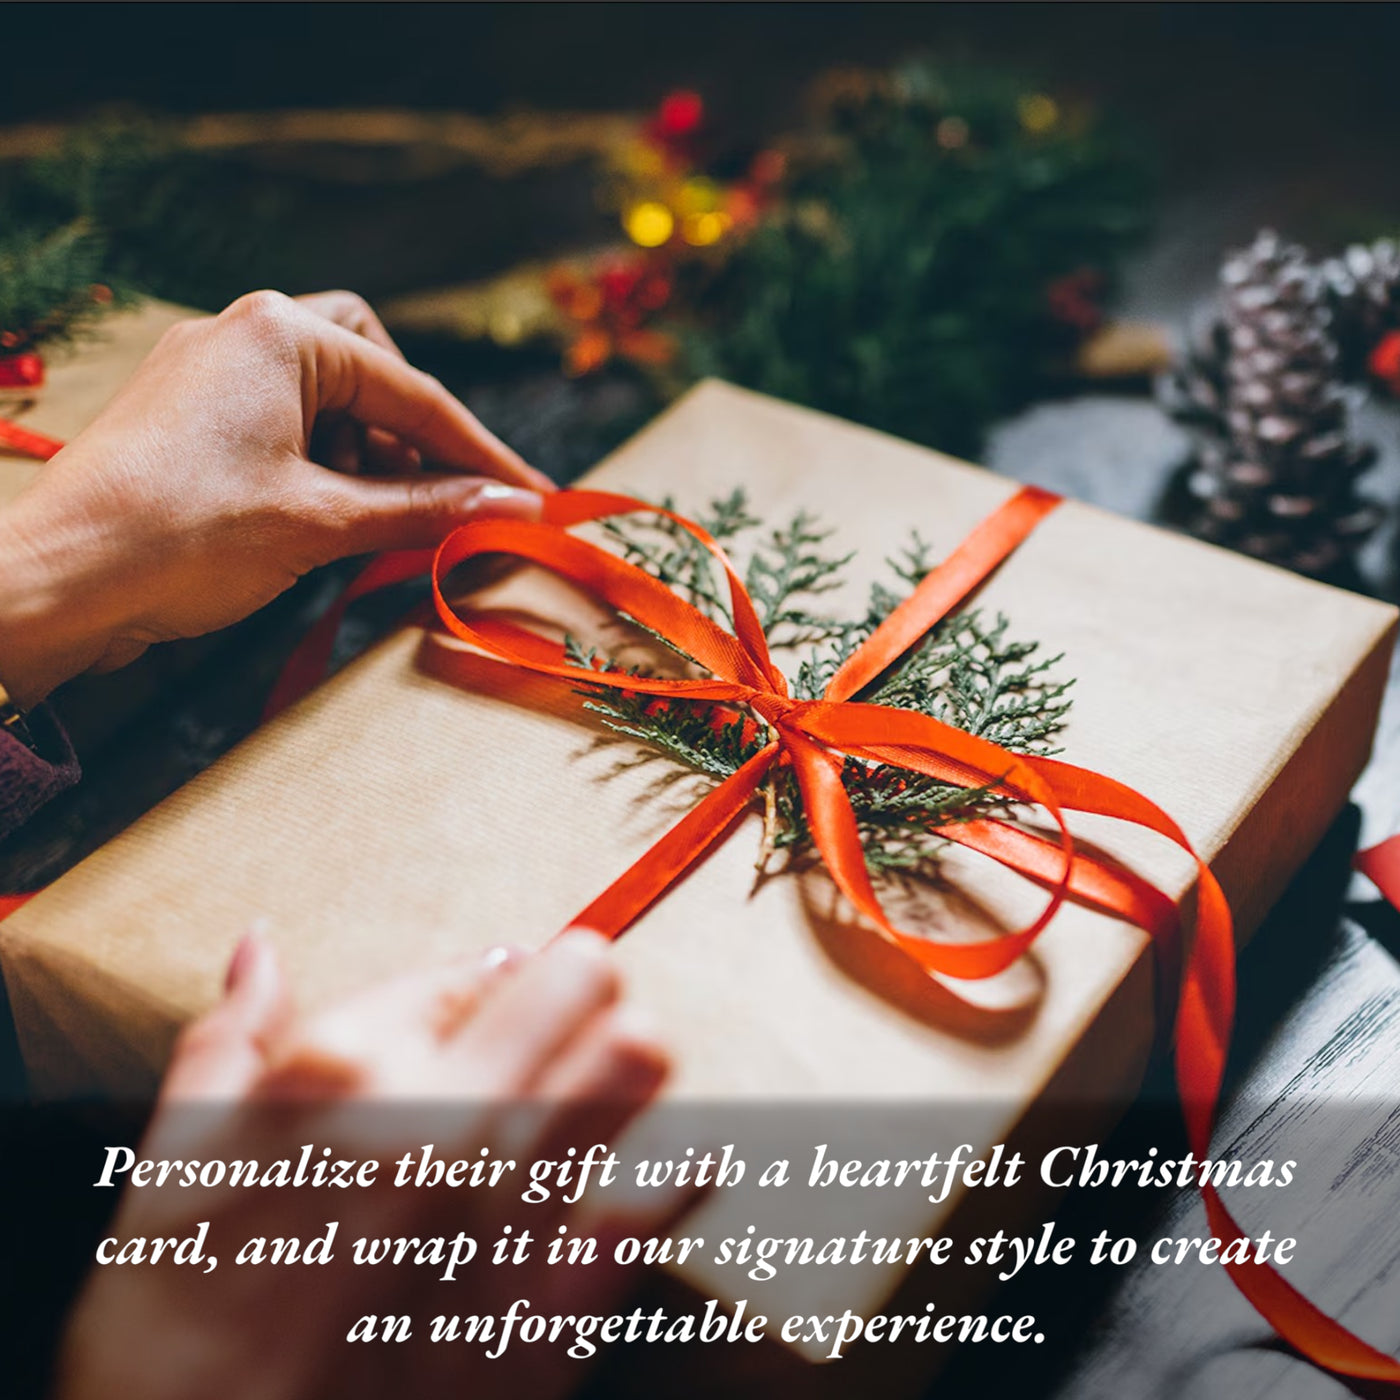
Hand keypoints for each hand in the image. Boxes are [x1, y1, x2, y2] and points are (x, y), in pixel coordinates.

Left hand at [0, 290, 551, 708]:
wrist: (55, 580)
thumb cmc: (182, 536)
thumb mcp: (321, 522)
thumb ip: (423, 509)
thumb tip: (511, 510)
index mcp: (282, 335)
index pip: (414, 395)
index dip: (481, 455)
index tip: (532, 499)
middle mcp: (244, 333)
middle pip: (372, 370)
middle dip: (414, 436)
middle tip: (439, 500)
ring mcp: (209, 373)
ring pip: (327, 399)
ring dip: (368, 457)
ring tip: (375, 521)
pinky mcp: (188, 416)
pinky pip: (283, 425)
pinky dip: (321, 467)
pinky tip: (325, 517)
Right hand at [54, 929, 681, 1399]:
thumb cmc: (173, 1339)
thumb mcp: (170, 1167)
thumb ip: (228, 1040)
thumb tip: (259, 947)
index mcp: (348, 1074)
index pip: (473, 965)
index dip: (481, 983)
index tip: (485, 1002)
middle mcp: (445, 1122)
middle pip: (583, 978)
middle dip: (573, 988)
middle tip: (554, 1021)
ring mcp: (512, 1208)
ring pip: (637, 1062)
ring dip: (624, 1063)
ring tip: (604, 1084)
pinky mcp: (560, 1300)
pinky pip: (667, 1199)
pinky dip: (684, 1174)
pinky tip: (685, 1169)